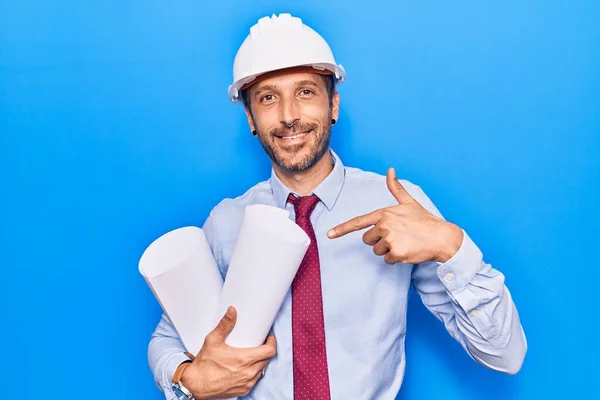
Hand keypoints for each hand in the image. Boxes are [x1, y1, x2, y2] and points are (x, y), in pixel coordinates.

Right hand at [181, 306, 276, 398]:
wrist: (196, 384)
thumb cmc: (205, 364)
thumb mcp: (213, 340)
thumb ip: (225, 324)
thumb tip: (232, 311)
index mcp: (245, 359)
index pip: (270, 351)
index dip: (272, 342)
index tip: (269, 337)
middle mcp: (249, 373)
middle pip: (267, 360)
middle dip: (266, 350)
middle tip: (260, 342)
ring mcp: (247, 383)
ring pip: (262, 370)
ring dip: (261, 361)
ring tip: (254, 353)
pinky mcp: (244, 390)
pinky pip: (255, 379)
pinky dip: (254, 372)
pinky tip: (248, 366)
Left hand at [327, 168, 462, 263]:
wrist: (441, 237)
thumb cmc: (424, 220)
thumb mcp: (409, 202)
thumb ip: (396, 188)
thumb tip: (390, 170)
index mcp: (384, 214)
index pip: (358, 222)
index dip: (342, 229)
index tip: (329, 234)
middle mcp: (384, 225)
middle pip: (368, 240)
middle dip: (380, 240)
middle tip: (398, 236)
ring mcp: (390, 240)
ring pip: (377, 251)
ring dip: (388, 250)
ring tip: (404, 242)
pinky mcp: (396, 253)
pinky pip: (387, 260)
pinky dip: (396, 258)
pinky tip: (407, 251)